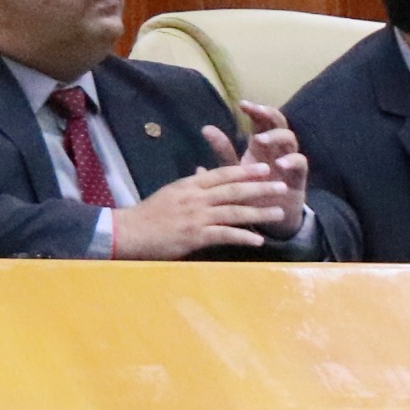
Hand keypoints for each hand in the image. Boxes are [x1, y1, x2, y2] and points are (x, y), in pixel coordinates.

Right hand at [111, 164, 290, 258]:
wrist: (128, 232)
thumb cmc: (149, 214)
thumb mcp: (171, 193)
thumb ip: (191, 185)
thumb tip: (203, 173)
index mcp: (190, 184)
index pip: (222, 174)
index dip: (245, 171)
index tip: (265, 168)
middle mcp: (196, 197)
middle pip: (234, 190)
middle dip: (260, 187)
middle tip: (282, 186)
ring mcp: (196, 217)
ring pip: (234, 212)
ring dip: (259, 212)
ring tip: (279, 212)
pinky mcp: (195, 236)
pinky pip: (224, 235)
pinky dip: (243, 237)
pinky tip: (258, 241)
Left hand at [201, 106, 308, 237]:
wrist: (268, 220)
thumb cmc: (251, 193)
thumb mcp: (234, 171)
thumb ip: (223, 151)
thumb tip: (205, 128)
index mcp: (260, 146)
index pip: (261, 121)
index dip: (254, 110)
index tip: (242, 104)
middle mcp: (276, 150)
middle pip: (278, 123)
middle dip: (268, 114)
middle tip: (257, 111)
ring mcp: (289, 162)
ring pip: (290, 139)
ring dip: (276, 136)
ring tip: (260, 140)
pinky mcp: (298, 178)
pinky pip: (301, 162)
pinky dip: (292, 160)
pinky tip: (280, 164)